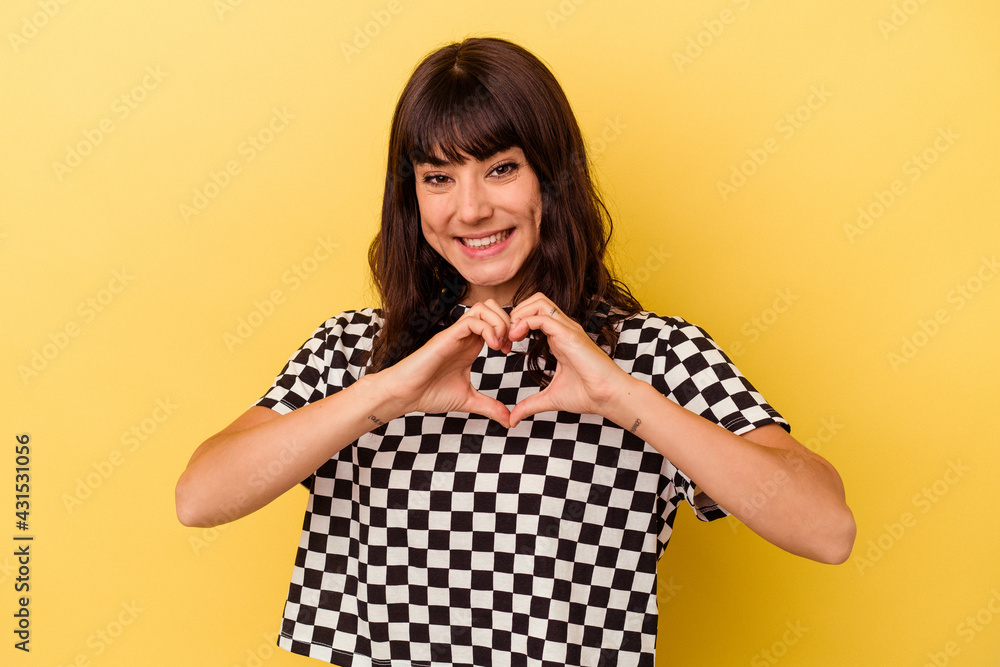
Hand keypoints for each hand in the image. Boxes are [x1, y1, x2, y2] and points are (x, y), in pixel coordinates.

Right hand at [375, 299, 513, 425]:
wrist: (405, 394)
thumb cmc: (430, 393)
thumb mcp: (468, 400)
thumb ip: (490, 407)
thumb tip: (509, 420)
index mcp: (471, 345)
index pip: (495, 321)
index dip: (509, 332)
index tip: (510, 351)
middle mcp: (465, 336)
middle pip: (493, 307)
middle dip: (508, 322)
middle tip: (509, 345)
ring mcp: (456, 334)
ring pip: (484, 308)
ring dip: (499, 323)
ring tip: (501, 345)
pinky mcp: (447, 336)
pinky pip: (471, 320)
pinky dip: (488, 329)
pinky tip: (492, 347)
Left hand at [507, 293, 634, 427]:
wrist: (608, 397)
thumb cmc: (588, 395)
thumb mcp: (551, 398)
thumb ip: (530, 405)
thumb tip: (512, 419)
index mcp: (560, 338)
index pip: (535, 314)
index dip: (516, 324)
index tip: (505, 344)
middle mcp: (564, 328)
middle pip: (535, 300)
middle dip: (515, 313)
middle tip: (504, 336)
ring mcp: (567, 329)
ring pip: (538, 301)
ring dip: (518, 314)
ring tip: (509, 335)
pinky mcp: (569, 334)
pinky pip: (542, 317)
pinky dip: (524, 322)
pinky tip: (516, 338)